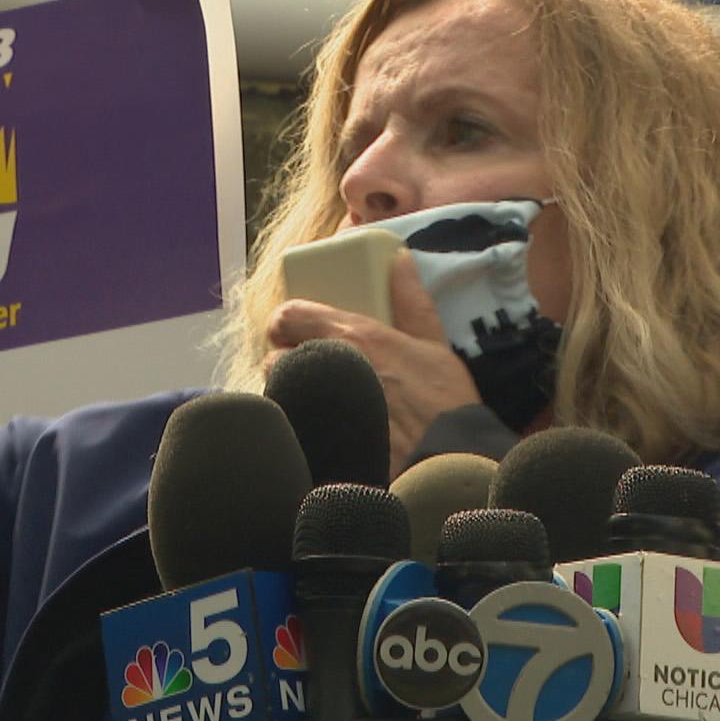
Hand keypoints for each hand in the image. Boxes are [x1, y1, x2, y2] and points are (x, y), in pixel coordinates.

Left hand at [266, 250, 479, 476]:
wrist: (445, 461)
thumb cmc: (444, 403)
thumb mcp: (434, 344)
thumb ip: (412, 300)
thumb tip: (400, 259)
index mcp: (353, 338)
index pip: (289, 315)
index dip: (286, 320)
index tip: (297, 328)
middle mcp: (327, 369)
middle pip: (274, 356)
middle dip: (285, 358)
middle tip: (309, 364)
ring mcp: (317, 408)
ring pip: (280, 392)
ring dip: (292, 390)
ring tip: (317, 397)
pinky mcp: (316, 441)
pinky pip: (292, 423)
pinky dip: (300, 420)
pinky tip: (325, 426)